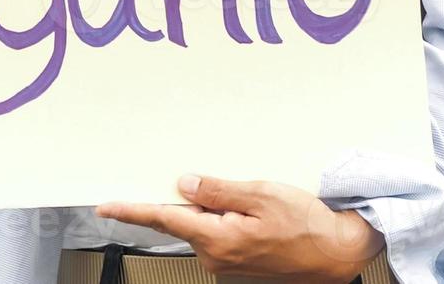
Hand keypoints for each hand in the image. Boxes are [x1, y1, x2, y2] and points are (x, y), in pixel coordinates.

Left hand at [96, 175, 383, 282]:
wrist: (338, 252)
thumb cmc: (307, 225)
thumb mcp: (261, 194)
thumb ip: (217, 190)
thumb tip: (183, 184)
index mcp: (218, 239)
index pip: (163, 220)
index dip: (131, 210)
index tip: (105, 207)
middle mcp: (216, 256)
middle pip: (182, 219)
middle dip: (187, 198)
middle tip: (209, 182)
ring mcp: (226, 262)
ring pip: (202, 225)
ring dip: (211, 207)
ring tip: (248, 199)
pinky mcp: (236, 260)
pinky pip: (218, 232)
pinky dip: (223, 217)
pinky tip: (248, 210)